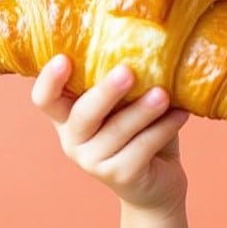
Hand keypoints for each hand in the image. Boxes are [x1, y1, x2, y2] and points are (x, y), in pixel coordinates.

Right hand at [31, 54, 190, 215]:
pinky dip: (164, 128)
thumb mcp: (130, 104)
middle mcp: (73, 140)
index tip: (63, 58)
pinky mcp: (120, 176)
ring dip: (142, 110)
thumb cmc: (142, 131)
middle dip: (105, 92)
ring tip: (163, 94)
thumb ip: (128, 83)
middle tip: (127, 71)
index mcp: (68, 117)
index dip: (49, 80)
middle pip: (82, 114)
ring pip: (117, 131)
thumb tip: (148, 45)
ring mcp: (93, 162)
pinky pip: (142, 148)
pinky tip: (181, 114)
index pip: (45, 99)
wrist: (158, 183)